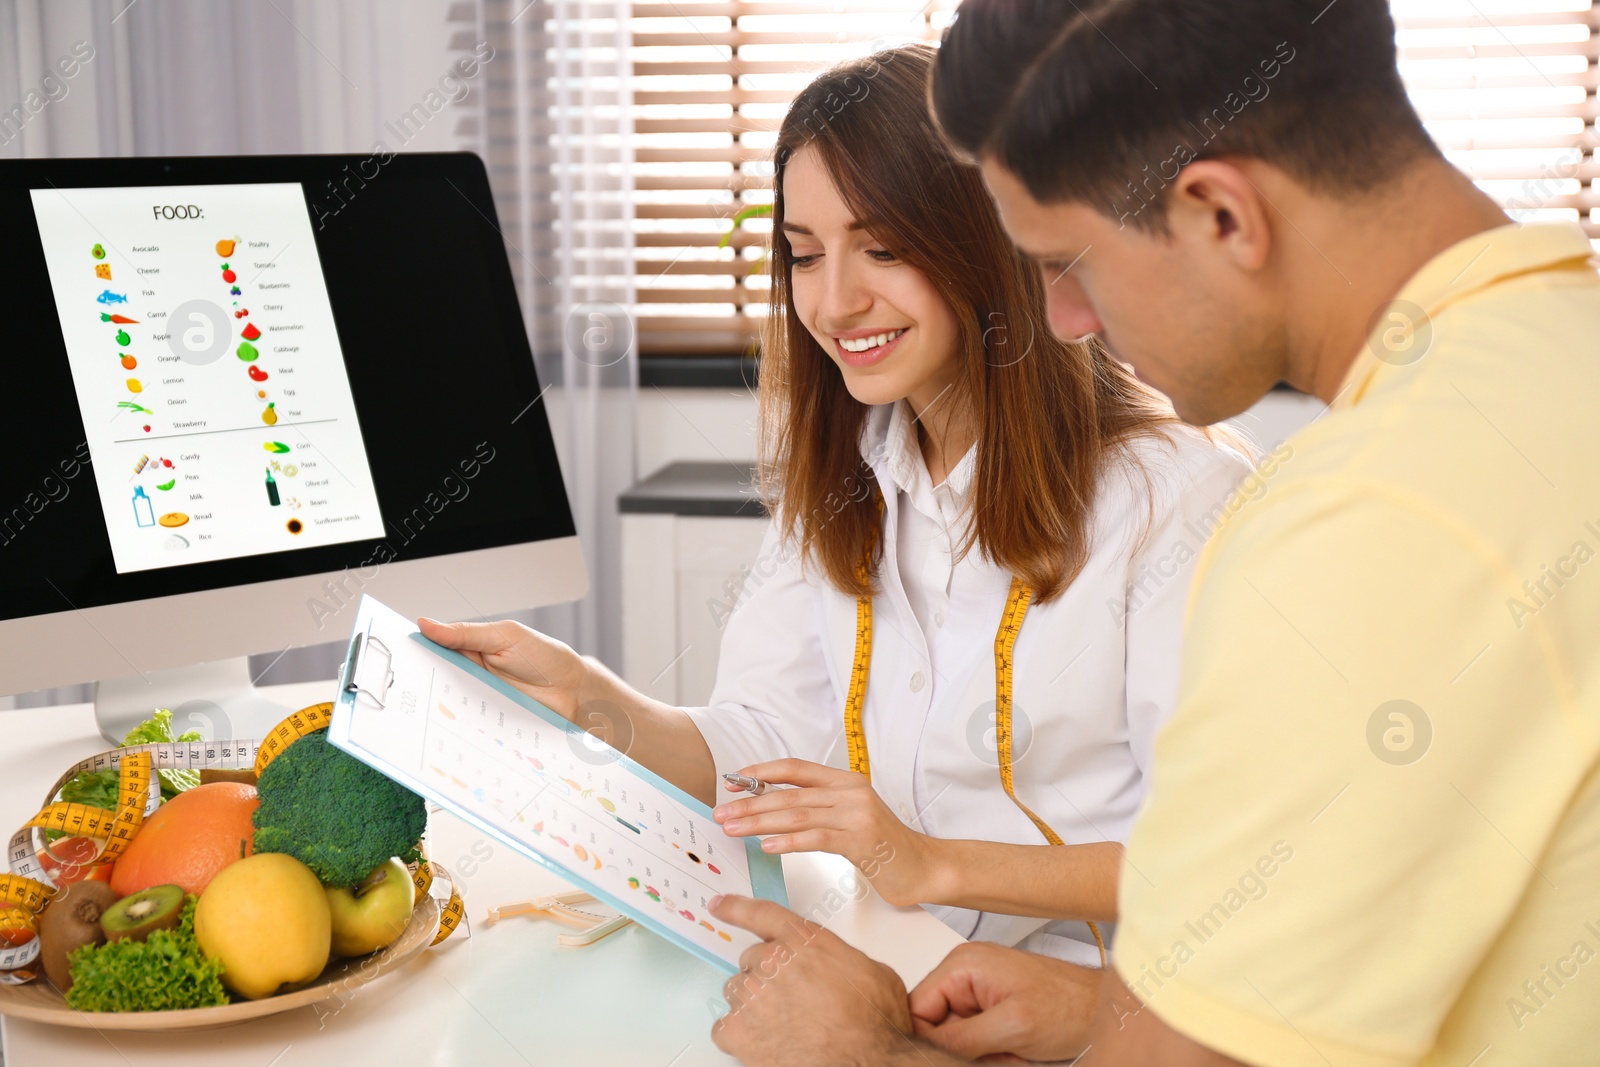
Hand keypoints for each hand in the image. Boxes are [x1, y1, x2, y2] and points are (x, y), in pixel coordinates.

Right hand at [417, 617, 589, 718]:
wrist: (574, 692)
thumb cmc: (545, 658)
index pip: (431, 650)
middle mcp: (467, 676)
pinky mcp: (485, 724)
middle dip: (418, 686)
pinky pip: (465, 727)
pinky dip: (457, 729)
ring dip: (436, 711)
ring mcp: (475, 701)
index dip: (412, 654)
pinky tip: (449, 732)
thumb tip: (426, 624)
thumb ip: (467, 633)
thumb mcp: (506, 637)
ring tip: (422, 714)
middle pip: (432, 682)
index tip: (394, 657)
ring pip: (445, 707)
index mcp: (468, 649)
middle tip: (405, 690)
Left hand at [709, 894, 919, 1065]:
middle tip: (794, 1001)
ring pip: (738, 993)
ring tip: (786, 1025)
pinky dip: (742, 1037)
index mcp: (804, 941)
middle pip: (752, 962)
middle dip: (769, 978)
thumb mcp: (872, 971)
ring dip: (755, 1006)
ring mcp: (752, 996)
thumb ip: (838, 957)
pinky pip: (726, 1028)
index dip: (735, 908)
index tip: (719, 905)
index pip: (761, 914)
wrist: (867, 1062)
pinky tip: (768, 1043)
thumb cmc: (872, 1024)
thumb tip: (837, 968)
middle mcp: (773, 962)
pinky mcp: (739, 1031)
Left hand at [713, 759, 942, 906]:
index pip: (795, 768)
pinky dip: (789, 842)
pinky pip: (817, 838)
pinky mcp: (862, 839)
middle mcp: (850, 792)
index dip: (761, 772)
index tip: (732, 781)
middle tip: (722, 813)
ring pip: (798, 815)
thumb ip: (818, 808)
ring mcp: (857, 814)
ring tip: (734, 829)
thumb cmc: (884, 846)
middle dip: (750, 803)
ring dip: (760, 822)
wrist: (924, 867)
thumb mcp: (850, 817)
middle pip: (790, 794)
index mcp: (845, 781)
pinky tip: (768, 846)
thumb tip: (772, 808)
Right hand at [909, 942, 1101, 1062]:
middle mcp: (967, 972)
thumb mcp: (1011, 1028)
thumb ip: (961, 1038)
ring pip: (957, 1036)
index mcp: (963, 965)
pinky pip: (976, 1038)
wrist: (1104, 1010)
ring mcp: (980, 988)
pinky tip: (1018, 1049)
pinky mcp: (993, 1005)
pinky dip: (994, 1051)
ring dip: (983, 1052)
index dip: (930, 1039)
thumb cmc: (1070, 1006)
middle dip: (965, 1048)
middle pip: (937, 1024)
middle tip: (998, 1051)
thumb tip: (924, 1048)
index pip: (917, 1008)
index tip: (956, 1055)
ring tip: (1014, 1050)